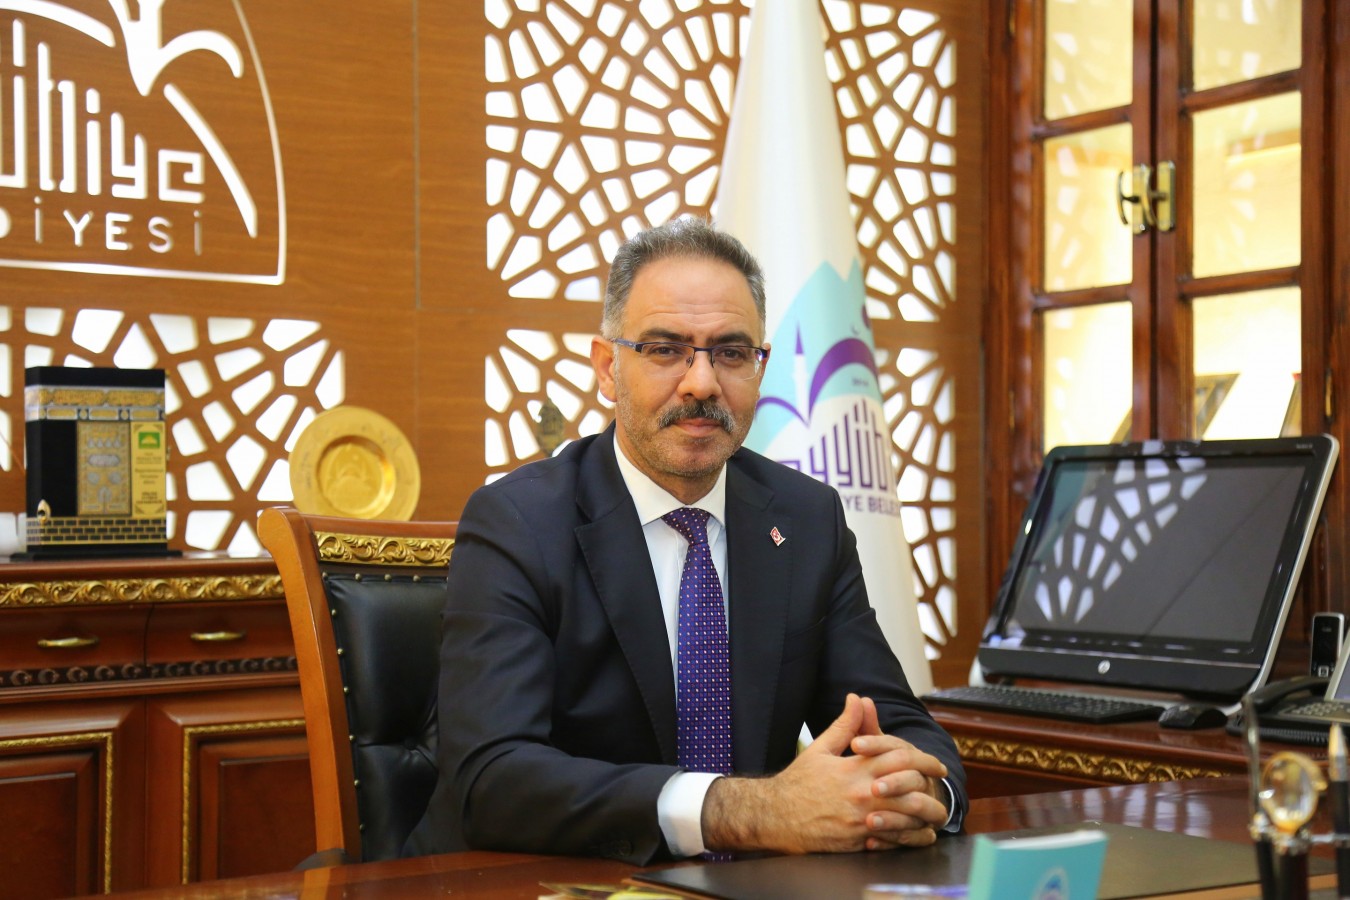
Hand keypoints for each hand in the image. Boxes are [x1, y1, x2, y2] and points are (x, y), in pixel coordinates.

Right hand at [700, 693, 948, 854]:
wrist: (775, 816)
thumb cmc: (798, 782)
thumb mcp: (820, 749)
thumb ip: (845, 725)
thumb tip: (858, 698)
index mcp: (854, 768)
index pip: (900, 759)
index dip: (924, 760)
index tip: (936, 765)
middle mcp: (861, 793)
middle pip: (910, 789)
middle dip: (932, 789)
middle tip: (941, 790)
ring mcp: (860, 820)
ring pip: (906, 818)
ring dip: (926, 816)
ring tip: (937, 813)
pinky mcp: (857, 842)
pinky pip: (892, 842)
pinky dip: (911, 838)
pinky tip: (920, 835)